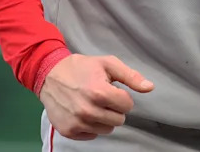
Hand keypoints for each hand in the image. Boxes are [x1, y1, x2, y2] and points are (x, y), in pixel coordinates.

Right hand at [39, 54, 153, 139]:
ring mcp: (77, 123)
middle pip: (119, 120)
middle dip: (115, 108)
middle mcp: (88, 111)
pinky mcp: (69, 131)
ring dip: (104, 118)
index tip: (113, 90)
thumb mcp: (108, 64)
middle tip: (103, 97)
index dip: (123, 97)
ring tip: (94, 104)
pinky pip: (92, 135)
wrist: (50, 75)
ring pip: (107, 129)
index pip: (128, 105)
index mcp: (100, 93)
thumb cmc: (81, 68)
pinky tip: (84, 112)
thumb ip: (131, 77)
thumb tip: (150, 88)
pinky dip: (91, 125)